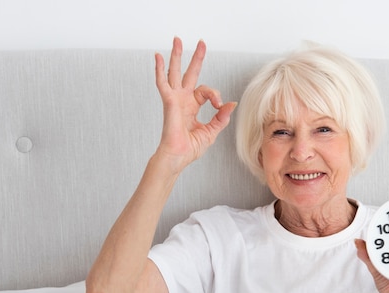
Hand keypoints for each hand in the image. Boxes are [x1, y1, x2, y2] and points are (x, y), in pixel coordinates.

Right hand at [154, 37, 236, 169]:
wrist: (178, 157)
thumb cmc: (190, 148)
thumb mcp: (211, 131)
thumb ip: (221, 117)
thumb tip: (231, 104)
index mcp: (191, 107)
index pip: (205, 91)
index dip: (216, 96)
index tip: (219, 106)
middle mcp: (182, 100)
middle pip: (189, 74)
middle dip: (196, 58)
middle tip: (202, 43)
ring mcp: (175, 100)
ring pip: (175, 72)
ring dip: (176, 56)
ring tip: (177, 40)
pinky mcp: (169, 102)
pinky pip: (162, 82)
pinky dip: (159, 69)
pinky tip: (157, 56)